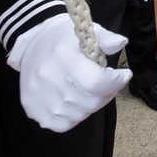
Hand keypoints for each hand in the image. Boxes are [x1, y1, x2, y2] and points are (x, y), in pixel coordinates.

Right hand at [7, 13, 131, 132]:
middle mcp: (49, 79)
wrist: (31, 46)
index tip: (124, 75)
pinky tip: (74, 100)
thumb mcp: (86, 32)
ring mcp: (39, 97)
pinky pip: (64, 124)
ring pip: (80, 115)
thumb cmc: (64, 39)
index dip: (116, 81)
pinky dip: (74, 115)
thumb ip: (106, 39)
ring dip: (91, 104)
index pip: (96, 81)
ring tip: (88, 89)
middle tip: (108, 82)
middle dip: (107, 93)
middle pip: (91, 102)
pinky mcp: (33, 110)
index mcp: (63, 56)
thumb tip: (121, 43)